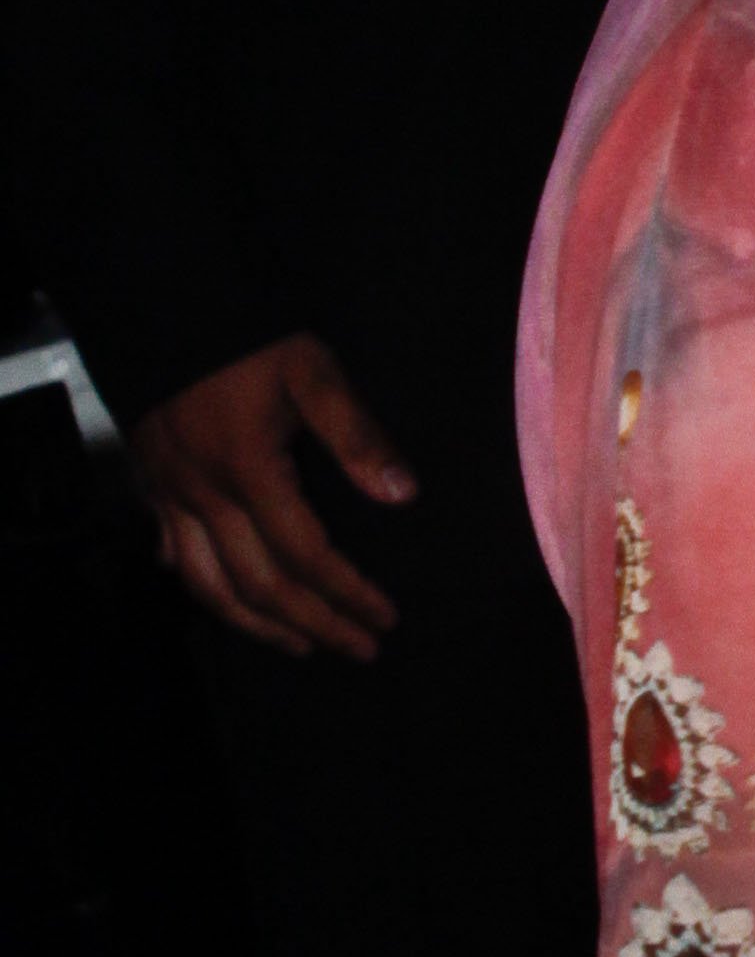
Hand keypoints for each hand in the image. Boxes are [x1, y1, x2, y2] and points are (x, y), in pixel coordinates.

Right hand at [132, 335, 415, 660]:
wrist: (166, 307)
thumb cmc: (249, 338)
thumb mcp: (313, 372)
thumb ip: (356, 434)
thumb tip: (403, 495)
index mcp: (249, 473)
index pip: (306, 556)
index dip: (347, 593)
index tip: (385, 618)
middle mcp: (204, 497)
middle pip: (259, 585)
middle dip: (313, 624)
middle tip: (359, 649)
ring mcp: (170, 495)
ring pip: (207, 584)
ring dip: (256, 624)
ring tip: (299, 646)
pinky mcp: (150, 484)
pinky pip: (172, 553)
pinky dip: (200, 585)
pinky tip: (222, 597)